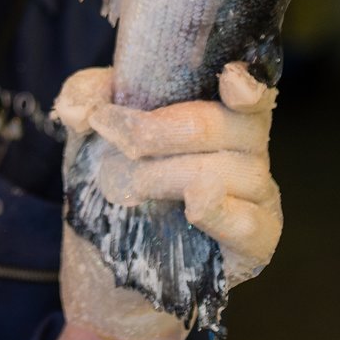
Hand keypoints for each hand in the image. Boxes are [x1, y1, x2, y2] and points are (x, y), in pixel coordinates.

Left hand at [53, 62, 281, 339]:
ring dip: (163, 177)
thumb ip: (84, 99)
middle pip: (219, 125)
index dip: (244, 85)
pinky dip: (218, 214)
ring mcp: (258, 195)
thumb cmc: (114, 183)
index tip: (230, 79)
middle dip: (156, 132)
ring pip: (221, 173)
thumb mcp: (90, 133)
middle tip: (119, 147)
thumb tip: (80, 109)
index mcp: (218, 112)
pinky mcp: (258, 240)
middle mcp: (247, 149)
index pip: (246, 91)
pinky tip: (191, 211)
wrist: (110, 261)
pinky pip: (249, 223)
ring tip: (130, 190)